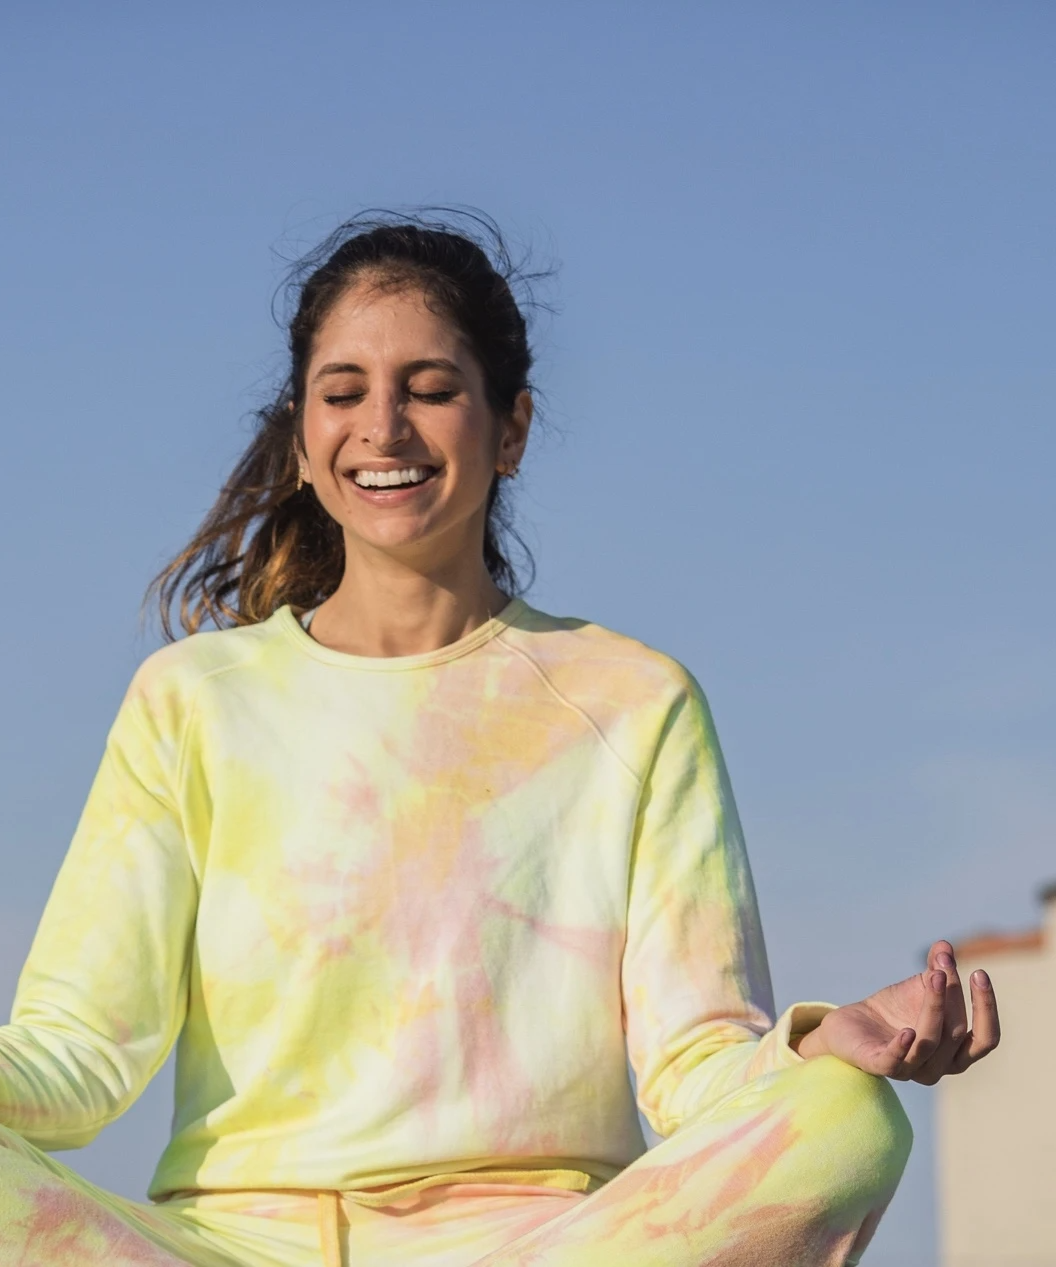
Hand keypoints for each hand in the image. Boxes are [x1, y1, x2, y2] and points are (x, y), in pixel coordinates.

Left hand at [794, 940, 999, 1082]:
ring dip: (934, 1008)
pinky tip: (907, 1030)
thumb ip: (937, 970)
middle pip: (955, 1032)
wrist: (853, 1023)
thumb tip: (945, 945)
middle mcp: (938, 1068)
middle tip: (943, 962)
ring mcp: (910, 1070)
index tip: (979, 973)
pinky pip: (895, 1061)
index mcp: (956, 1053)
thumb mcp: (920, 987)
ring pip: (929, 1044)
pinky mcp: (880, 1067)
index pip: (985, 1038)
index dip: (986, 1008)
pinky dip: (902, 1047)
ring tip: (934, 977)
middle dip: (952, 995)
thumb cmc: (895, 1009)